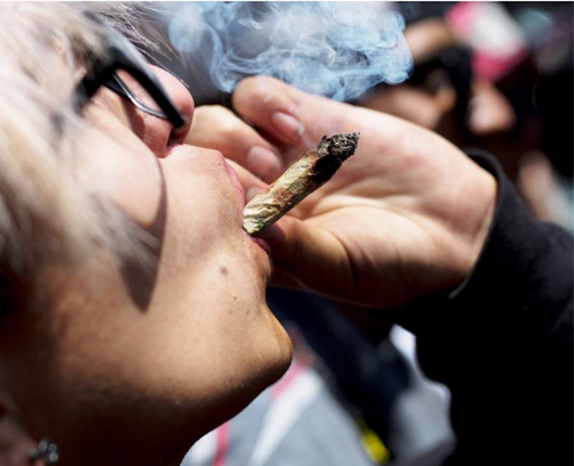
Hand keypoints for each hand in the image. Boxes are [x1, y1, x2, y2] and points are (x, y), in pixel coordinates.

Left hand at [186, 77, 496, 308]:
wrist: (449, 228)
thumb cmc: (390, 264)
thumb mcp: (339, 270)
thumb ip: (294, 249)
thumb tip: (249, 220)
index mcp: (249, 235)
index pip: (192, 208)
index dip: (194, 200)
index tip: (225, 207)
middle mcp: (255, 191)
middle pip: (195, 160)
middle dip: (211, 161)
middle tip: (258, 178)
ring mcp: (280, 153)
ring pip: (217, 121)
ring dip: (234, 134)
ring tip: (277, 158)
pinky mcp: (311, 118)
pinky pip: (261, 95)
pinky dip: (265, 104)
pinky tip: (296, 128)